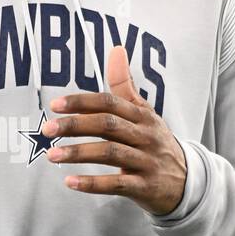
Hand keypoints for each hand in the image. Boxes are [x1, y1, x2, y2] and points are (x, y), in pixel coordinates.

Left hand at [43, 44, 187, 215]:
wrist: (187, 180)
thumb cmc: (155, 141)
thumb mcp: (144, 112)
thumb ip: (125, 84)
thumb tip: (116, 49)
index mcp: (142, 115)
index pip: (109, 103)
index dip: (82, 102)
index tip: (55, 104)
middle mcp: (145, 136)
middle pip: (108, 125)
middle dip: (75, 125)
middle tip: (47, 129)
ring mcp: (146, 161)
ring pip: (110, 154)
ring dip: (79, 153)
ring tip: (52, 155)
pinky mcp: (145, 186)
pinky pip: (117, 184)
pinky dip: (93, 183)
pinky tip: (70, 182)